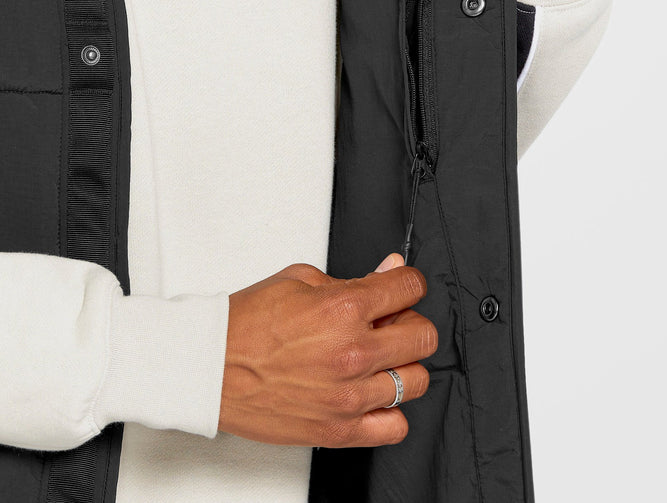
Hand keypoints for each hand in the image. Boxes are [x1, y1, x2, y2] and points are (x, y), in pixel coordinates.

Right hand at [218, 253, 435, 446]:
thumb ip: (353, 278)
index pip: (410, 287)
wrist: (209, 366)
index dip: (407, 283)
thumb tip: (389, 270)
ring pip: (416, 381)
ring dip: (403, 366)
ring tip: (379, 360)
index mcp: (344, 308)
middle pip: (424, 336)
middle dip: (410, 322)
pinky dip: (391, 411)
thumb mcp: (300, 280)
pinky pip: (395, 427)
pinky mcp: (338, 430)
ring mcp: (348, 395)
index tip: (401, 288)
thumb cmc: (247, 324)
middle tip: (390, 323)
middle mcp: (353, 352)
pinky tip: (373, 396)